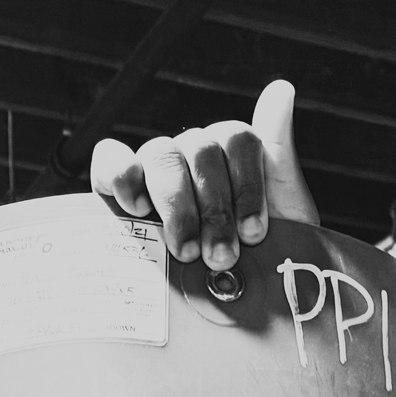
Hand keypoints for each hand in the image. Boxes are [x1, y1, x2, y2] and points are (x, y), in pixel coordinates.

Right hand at [90, 78, 319, 268]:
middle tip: (222, 257)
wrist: (230, 308)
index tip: (255, 233)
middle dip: (215, 208)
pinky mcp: (119, 189)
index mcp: (231, 153)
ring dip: (177, 204)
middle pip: (200, 148)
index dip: (247, 185)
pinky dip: (121, 176)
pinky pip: (111, 160)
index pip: (237, 139)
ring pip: (162, 156)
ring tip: (186, 251)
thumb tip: (282, 88)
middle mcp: (193, 153)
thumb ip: (279, 154)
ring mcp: (156, 169)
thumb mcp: (285, 214)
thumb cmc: (255, 263)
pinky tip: (137, 207)